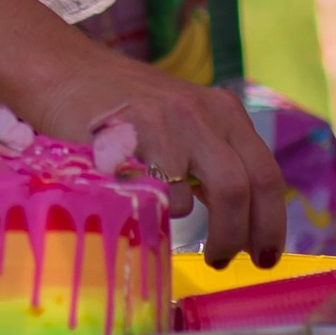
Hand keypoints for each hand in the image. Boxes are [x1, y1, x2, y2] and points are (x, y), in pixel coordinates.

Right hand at [39, 63, 287, 265]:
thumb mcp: (180, 121)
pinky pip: (165, 193)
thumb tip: (242, 223)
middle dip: (243, 235)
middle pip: (245, 186)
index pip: (266, 173)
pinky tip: (151, 213)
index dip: (272, 222)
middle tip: (225, 262)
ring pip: (218, 191)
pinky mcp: (137, 136)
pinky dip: (163, 214)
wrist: (63, 72)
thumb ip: (210, 158)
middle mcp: (204, 112)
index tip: (264, 256)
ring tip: (197, 251)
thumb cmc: (123, 109)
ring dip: (213, 234)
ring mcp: (170, 122)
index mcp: (223, 110)